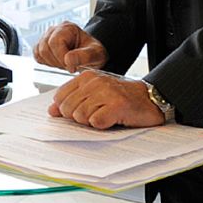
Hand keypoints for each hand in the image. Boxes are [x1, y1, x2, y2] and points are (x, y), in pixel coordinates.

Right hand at [34, 21, 107, 70]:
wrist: (91, 54)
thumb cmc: (93, 52)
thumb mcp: (96, 54)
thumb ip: (85, 56)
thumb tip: (68, 60)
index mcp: (67, 28)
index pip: (55, 42)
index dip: (62, 57)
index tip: (72, 67)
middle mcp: (54, 30)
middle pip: (45, 48)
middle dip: (58, 62)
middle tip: (70, 66)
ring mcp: (46, 37)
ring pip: (40, 53)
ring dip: (53, 63)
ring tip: (66, 64)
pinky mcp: (42, 46)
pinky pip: (37, 56)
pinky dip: (47, 63)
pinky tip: (59, 63)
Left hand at [47, 70, 164, 129]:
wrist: (150, 99)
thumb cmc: (120, 98)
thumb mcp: (93, 94)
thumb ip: (71, 100)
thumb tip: (52, 111)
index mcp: (86, 78)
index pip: (60, 98)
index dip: (67, 109)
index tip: (82, 109)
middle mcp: (94, 83)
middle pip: (68, 109)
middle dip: (79, 117)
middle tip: (96, 113)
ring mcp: (106, 93)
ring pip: (80, 117)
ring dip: (92, 121)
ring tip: (105, 114)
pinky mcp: (117, 106)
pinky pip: (96, 123)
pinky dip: (103, 125)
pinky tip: (113, 119)